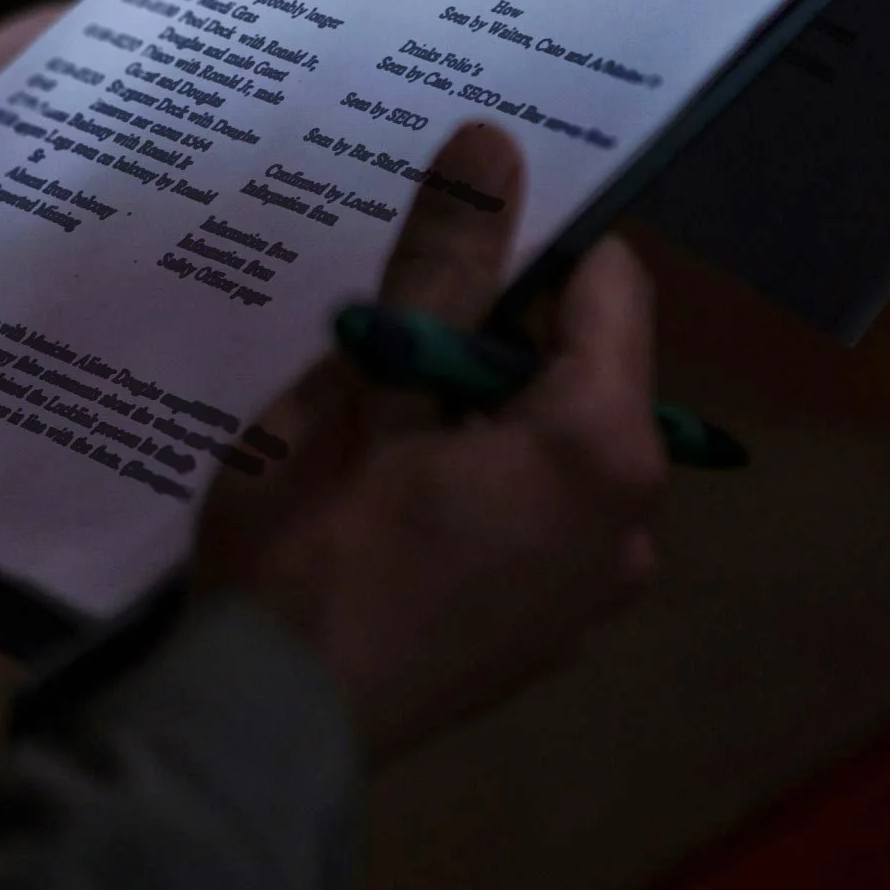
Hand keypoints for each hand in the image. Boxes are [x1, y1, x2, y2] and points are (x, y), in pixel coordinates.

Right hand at [194, 123, 667, 763]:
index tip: (456, 226)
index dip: (533, 242)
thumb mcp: (367, 384)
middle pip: (582, 373)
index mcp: (605, 448)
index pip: (609, 287)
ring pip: (550, 450)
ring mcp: (590, 594)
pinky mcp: (541, 640)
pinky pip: (529, 522)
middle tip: (389, 308)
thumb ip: (445, 266)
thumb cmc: (312, 548)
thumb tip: (496, 148)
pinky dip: (477, 485)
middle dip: (492, 331)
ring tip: (372, 395)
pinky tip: (385, 490)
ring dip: (477, 410)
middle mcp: (629, 523)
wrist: (260, 740)